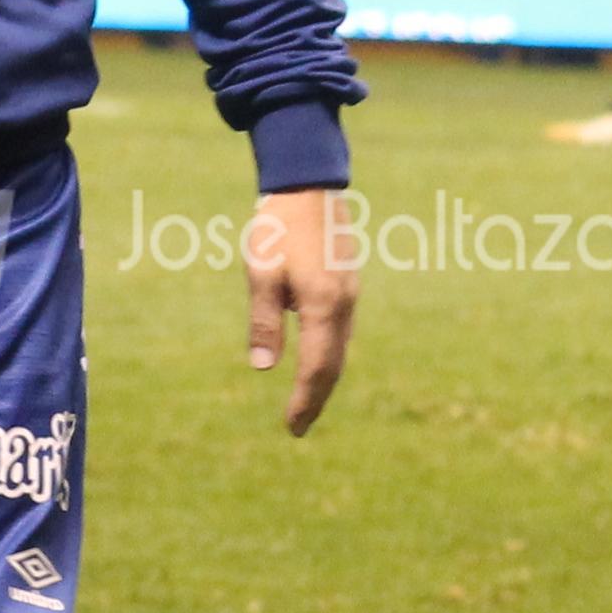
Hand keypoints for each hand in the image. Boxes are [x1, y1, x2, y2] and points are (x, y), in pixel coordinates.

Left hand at [241, 187, 359, 436]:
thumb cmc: (278, 226)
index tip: (292, 427)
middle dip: (315, 398)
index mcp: (323, 305)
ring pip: (341, 350)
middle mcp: (344, 305)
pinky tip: (317, 363)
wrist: (309, 185)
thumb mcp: (261, 273)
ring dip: (324, 380)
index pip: (317, 368)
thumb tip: (264, 367)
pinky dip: (330, 356)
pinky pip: (341, 332)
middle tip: (298, 427)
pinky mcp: (348, 286)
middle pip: (334, 366)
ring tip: (305, 403)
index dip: (304, 400)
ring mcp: (350, 295)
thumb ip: (264, 321)